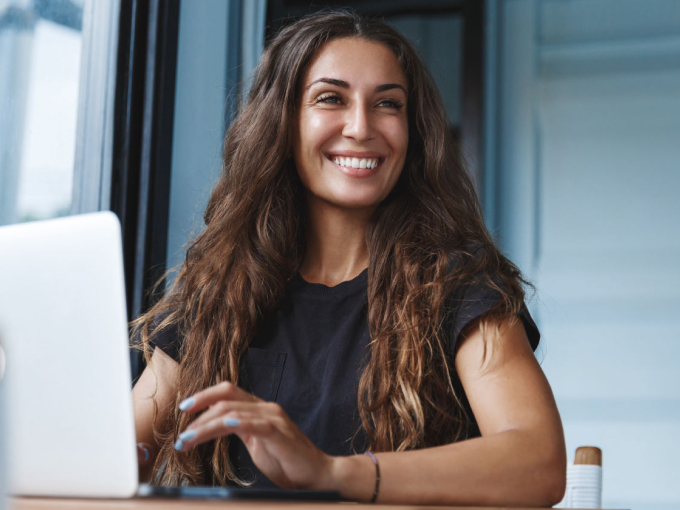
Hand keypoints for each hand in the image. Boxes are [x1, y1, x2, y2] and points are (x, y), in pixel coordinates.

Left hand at [174, 381, 335, 489]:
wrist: (318, 475)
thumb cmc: (288, 462)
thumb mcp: (257, 444)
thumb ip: (241, 431)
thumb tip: (216, 427)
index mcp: (259, 409)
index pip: (227, 392)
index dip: (204, 396)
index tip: (184, 408)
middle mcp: (266, 408)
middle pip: (226, 397)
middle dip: (199, 411)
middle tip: (181, 430)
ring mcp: (273, 418)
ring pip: (232, 412)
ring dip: (205, 426)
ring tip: (188, 440)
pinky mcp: (279, 432)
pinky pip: (254, 423)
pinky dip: (236, 423)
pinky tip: (222, 426)